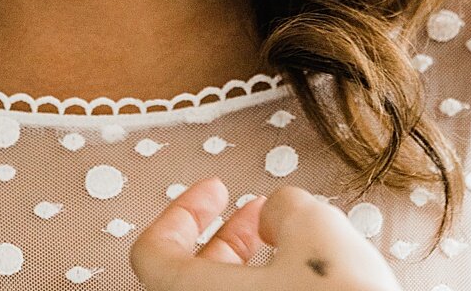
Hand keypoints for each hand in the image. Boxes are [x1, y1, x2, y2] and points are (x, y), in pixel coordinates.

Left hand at [132, 178, 400, 290]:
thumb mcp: (317, 228)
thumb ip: (284, 206)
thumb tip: (276, 213)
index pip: (153, 253)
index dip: (184, 211)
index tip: (215, 190)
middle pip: (189, 280)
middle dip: (225, 237)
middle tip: (255, 214)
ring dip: (247, 268)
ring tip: (288, 242)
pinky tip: (301, 278)